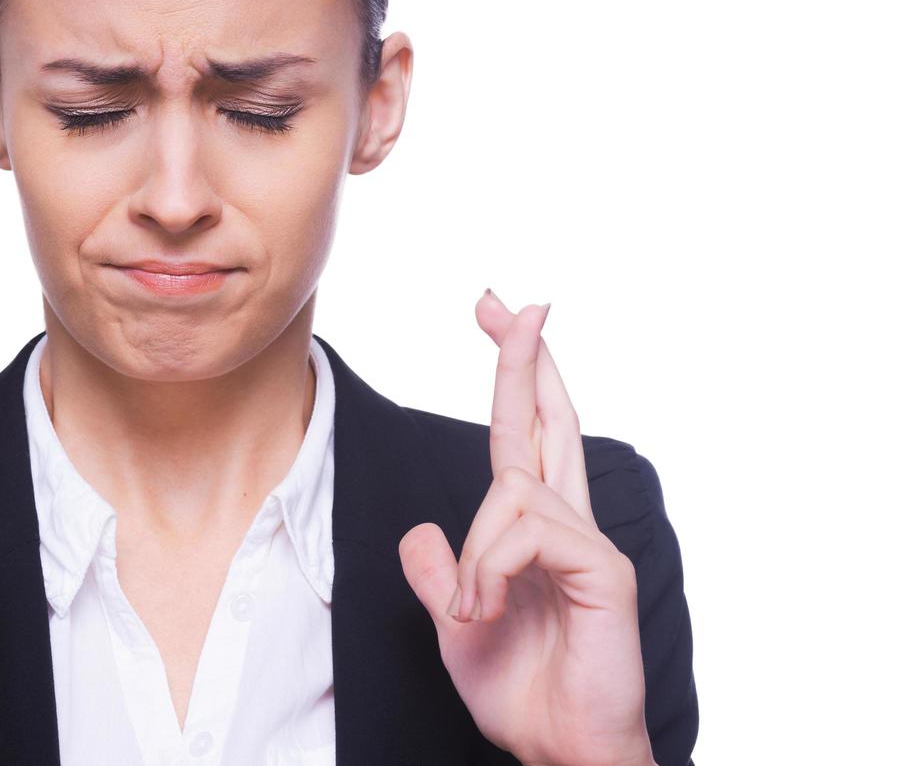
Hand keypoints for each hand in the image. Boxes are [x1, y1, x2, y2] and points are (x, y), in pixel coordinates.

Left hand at [397, 290, 655, 765]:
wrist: (558, 748)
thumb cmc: (520, 689)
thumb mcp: (455, 621)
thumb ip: (438, 572)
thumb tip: (420, 530)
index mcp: (534, 527)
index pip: (524, 433)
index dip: (514, 373)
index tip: (498, 314)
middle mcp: (566, 522)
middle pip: (549, 419)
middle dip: (525, 356)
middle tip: (507, 300)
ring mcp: (589, 541)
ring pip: (509, 489)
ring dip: (474, 555)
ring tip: (475, 612)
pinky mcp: (602, 569)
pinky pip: (526, 532)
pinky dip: (490, 572)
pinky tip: (490, 611)